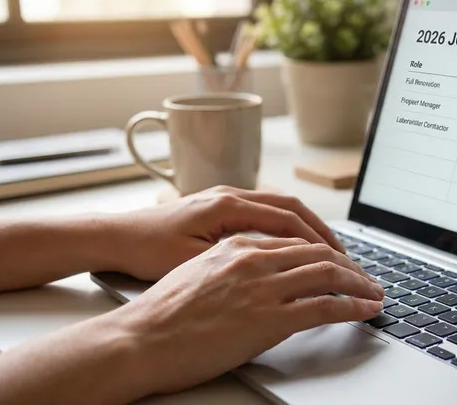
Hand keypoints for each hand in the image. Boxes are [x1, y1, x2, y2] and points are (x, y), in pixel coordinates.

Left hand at [101, 185, 344, 280]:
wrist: (113, 237)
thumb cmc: (146, 250)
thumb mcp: (193, 259)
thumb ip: (237, 255)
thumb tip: (278, 262)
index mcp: (227, 204)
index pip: (287, 217)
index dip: (317, 239)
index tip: (338, 259)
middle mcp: (229, 194)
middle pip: (290, 205)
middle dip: (320, 230)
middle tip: (343, 255)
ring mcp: (224, 197)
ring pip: (278, 205)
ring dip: (304, 226)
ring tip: (325, 249)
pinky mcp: (217, 206)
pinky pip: (263, 211)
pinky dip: (285, 226)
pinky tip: (291, 243)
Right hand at [115, 236, 383, 396]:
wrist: (138, 338)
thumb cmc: (160, 313)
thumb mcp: (197, 271)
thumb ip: (231, 264)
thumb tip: (254, 273)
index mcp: (237, 245)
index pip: (296, 239)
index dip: (325, 251)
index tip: (339, 262)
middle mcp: (254, 258)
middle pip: (319, 252)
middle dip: (350, 265)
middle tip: (366, 278)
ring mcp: (263, 286)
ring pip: (329, 274)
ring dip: (360, 284)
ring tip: (375, 293)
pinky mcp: (268, 318)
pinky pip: (325, 307)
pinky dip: (353, 306)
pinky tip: (366, 309)